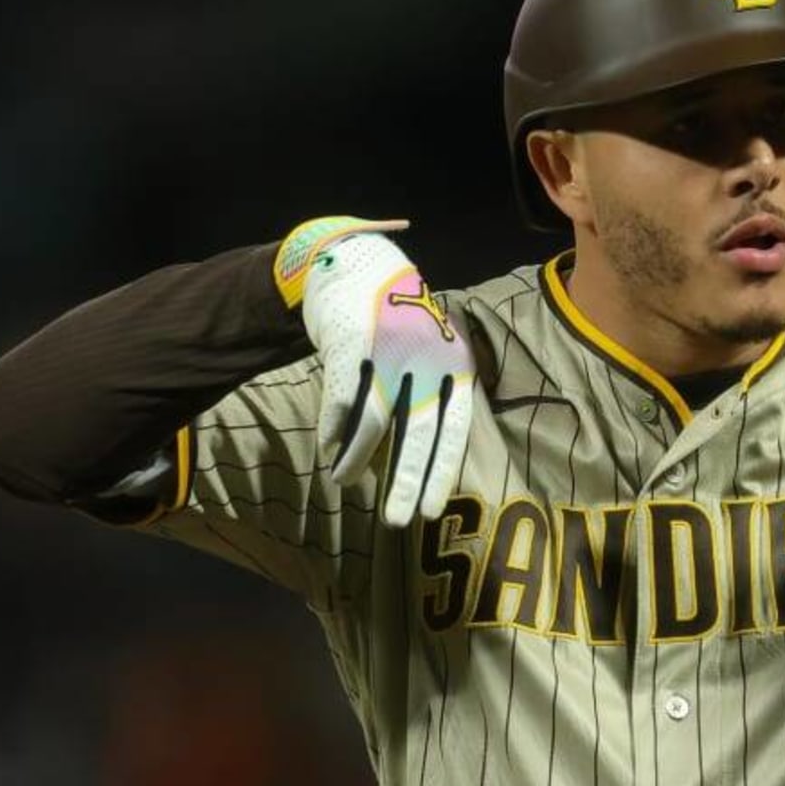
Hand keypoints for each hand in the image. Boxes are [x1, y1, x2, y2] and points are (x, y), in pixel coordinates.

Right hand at [282, 217, 476, 526]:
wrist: (363, 263)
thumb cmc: (402, 321)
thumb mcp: (434, 354)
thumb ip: (433, 398)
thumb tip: (417, 462)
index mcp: (454, 365)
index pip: (454, 429)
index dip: (441, 472)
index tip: (429, 511)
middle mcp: (426, 359)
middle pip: (417, 432)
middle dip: (406, 482)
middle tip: (398, 522)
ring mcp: (388, 350)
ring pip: (373, 421)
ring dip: (357, 458)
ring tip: (345, 482)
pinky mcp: (352, 342)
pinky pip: (341, 400)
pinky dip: (333, 430)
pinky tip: (329, 450)